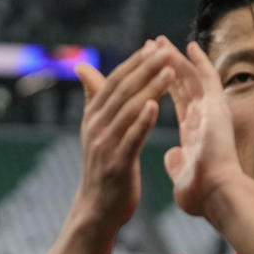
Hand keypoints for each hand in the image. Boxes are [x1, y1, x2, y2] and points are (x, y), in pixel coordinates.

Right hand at [73, 38, 174, 227]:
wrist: (96, 209)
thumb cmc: (102, 167)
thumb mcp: (95, 129)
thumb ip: (93, 98)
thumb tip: (82, 67)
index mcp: (92, 116)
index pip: (114, 81)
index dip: (134, 62)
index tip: (154, 45)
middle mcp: (95, 126)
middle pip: (123, 90)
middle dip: (146, 68)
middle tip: (167, 50)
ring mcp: (104, 145)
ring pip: (130, 109)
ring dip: (150, 88)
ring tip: (170, 71)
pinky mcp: (116, 163)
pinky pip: (131, 137)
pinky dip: (142, 120)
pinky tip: (156, 105)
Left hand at [163, 41, 244, 217]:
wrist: (216, 195)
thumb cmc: (201, 193)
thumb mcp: (182, 174)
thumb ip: (177, 162)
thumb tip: (172, 155)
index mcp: (194, 131)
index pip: (176, 101)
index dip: (162, 85)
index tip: (149, 71)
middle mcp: (204, 117)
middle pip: (182, 84)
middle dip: (165, 65)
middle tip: (151, 46)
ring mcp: (211, 110)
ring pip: (191, 77)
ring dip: (174, 58)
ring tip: (158, 41)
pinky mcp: (217, 107)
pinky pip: (208, 78)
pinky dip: (199, 61)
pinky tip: (188, 46)